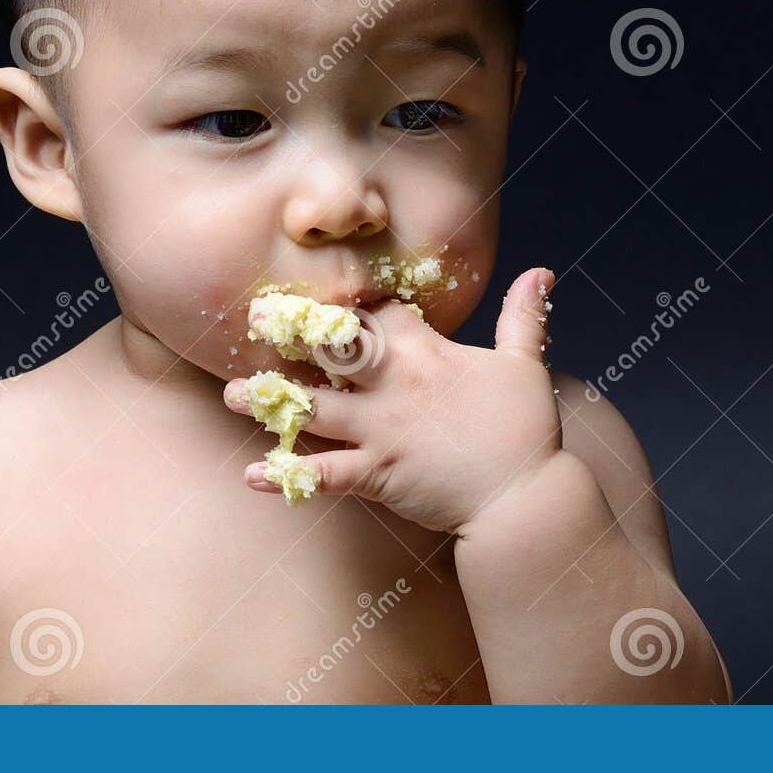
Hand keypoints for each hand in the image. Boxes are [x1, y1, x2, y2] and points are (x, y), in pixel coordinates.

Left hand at [223, 266, 562, 533]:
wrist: (525, 500)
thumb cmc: (526, 430)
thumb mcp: (526, 364)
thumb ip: (525, 316)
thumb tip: (542, 272)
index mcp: (428, 352)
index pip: (379, 313)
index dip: (351, 302)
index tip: (318, 294)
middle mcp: (397, 384)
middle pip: (334, 348)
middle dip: (294, 332)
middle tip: (254, 319)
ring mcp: (383, 430)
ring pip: (314, 408)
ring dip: (271, 402)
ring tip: (230, 394)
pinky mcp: (378, 474)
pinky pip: (323, 473)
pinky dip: (286, 476)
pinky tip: (252, 474)